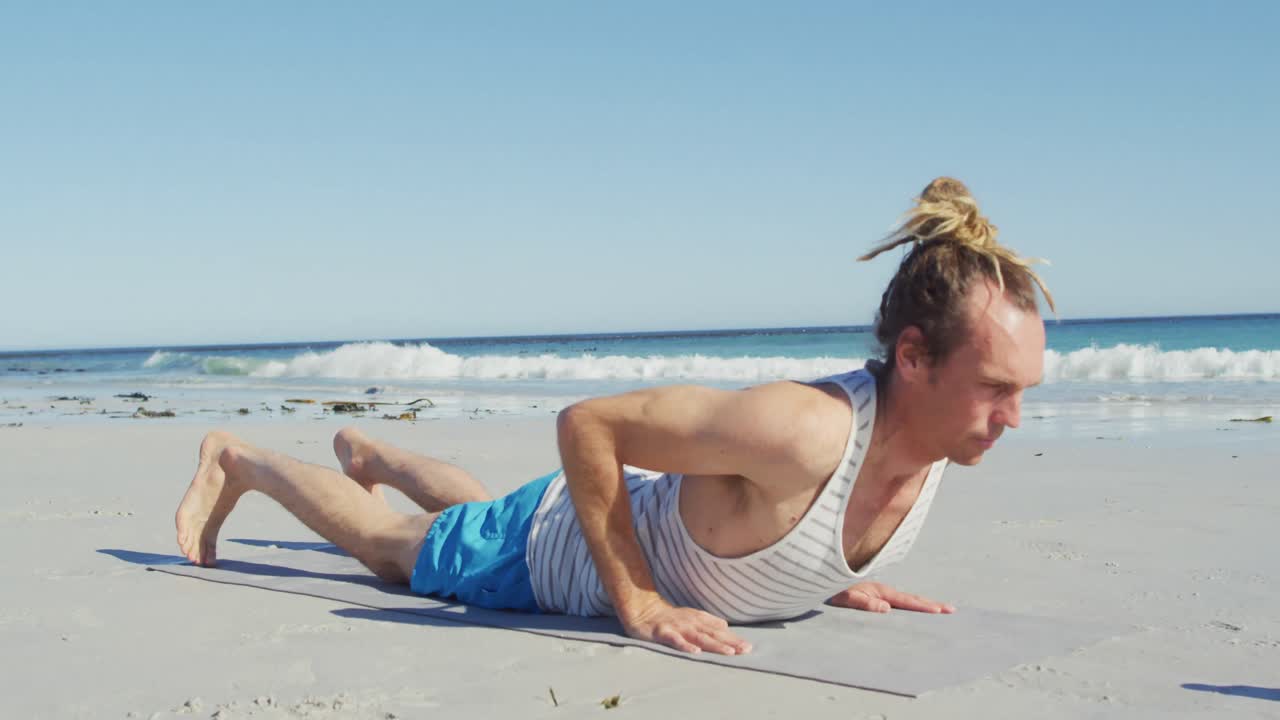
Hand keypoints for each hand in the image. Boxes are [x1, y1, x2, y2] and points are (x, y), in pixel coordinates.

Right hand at [622, 598, 751, 654]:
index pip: (719, 631)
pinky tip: (695, 652)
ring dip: (714, 644)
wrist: (642, 609)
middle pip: (713, 634)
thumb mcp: (690, 616)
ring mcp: (677, 627)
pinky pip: (675, 640)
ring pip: (699, 637)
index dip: (733, 639)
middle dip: (730, 642)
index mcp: (698, 620)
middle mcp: (691, 622)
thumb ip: (707, 622)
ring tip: (729, 652)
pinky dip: (685, 646)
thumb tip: (725, 626)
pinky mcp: (663, 632)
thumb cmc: (668, 617)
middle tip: (746, 650)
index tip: (749, 647)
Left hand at [827, 581, 954, 613]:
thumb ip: (863, 601)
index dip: (924, 607)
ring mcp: (875, 591)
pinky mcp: (870, 594)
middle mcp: (879, 590)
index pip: (905, 601)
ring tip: (937, 609)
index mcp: (878, 591)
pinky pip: (893, 600)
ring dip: (920, 603)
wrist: (815, 577)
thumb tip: (887, 608)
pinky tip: (909, 608)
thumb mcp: (843, 597)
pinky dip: (907, 604)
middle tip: (951, 610)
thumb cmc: (828, 589)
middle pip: (909, 598)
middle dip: (930, 604)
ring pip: (903, 598)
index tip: (941, 611)